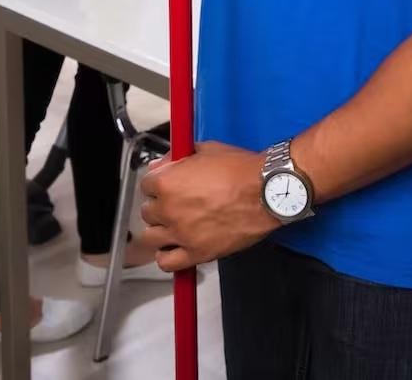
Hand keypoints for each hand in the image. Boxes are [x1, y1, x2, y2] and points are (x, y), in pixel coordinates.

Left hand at [139, 141, 273, 271]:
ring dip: (159, 229)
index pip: (146, 184)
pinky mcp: (196, 253)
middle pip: (147, 211)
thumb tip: (163, 164)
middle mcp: (169, 210)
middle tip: (174, 203)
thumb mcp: (206, 150)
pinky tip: (174, 248)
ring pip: (150, 237)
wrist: (265, 192)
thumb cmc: (241, 170)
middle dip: (159, 205)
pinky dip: (166, 256)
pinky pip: (166, 262)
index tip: (167, 184)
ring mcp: (181, 234)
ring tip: (173, 225)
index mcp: (168, 183)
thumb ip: (178, 158)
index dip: (158, 183)